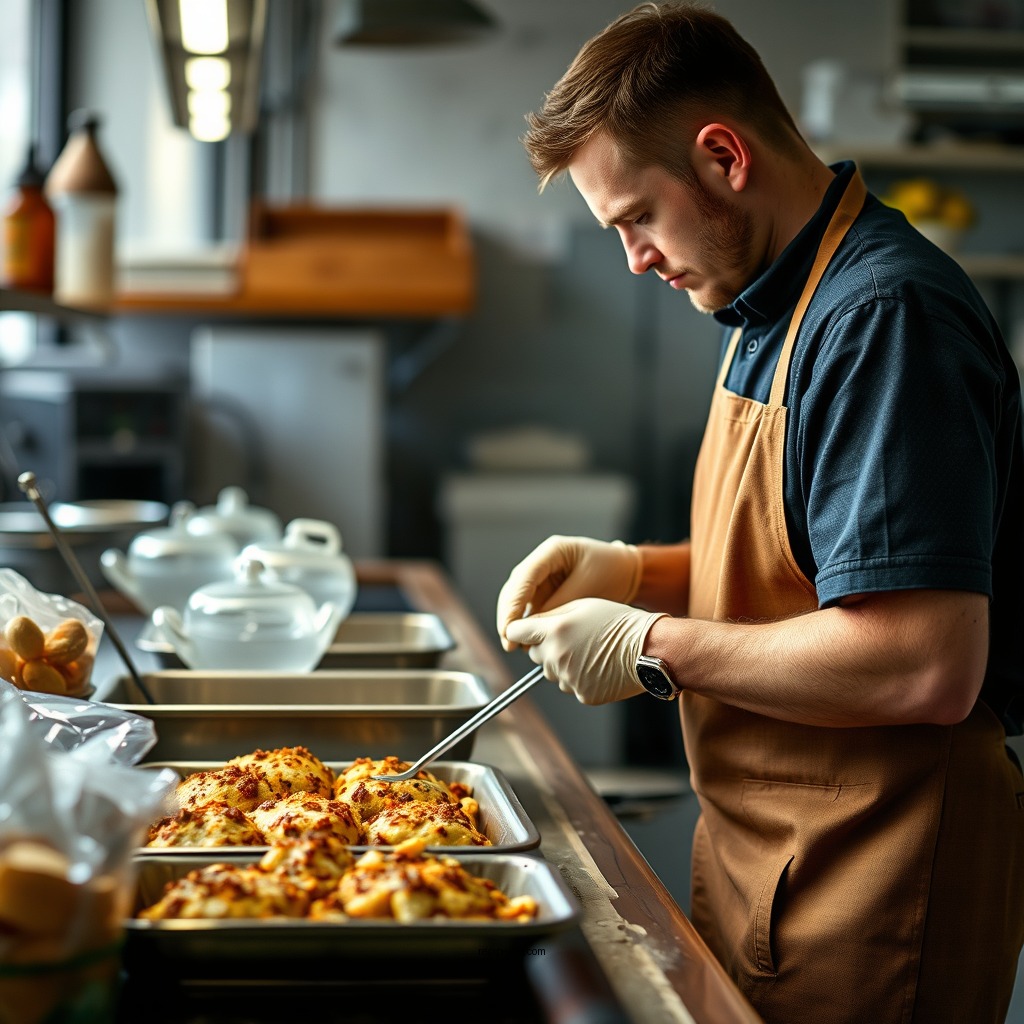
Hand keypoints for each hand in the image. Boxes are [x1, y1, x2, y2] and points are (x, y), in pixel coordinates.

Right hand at [496, 536, 640, 651]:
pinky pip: (531, 608)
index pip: (523, 577)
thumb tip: (535, 624)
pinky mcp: (546, 590)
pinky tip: (527, 641)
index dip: (513, 604)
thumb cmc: (612, 572)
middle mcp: (542, 562)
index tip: (509, 628)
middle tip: (508, 642)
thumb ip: (561, 603)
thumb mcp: (588, 587)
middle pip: (515, 589)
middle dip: (509, 616)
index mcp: (552, 551)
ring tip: (514, 645)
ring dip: (515, 622)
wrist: (628, 572)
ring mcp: (542, 576)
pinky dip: (528, 624)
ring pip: (519, 600)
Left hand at [504, 598, 666, 704]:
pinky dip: (580, 678)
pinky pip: (571, 686)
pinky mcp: (583, 694)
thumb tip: (527, 625)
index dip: (519, 630)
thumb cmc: (618, 622)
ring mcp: (569, 678)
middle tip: (571, 638)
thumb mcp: (582, 605)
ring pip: (552, 672)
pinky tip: (598, 667)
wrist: (649, 648)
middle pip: (534, 655)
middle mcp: (557, 656)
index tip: (524, 631)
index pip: (515, 632)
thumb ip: (550, 614)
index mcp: (554, 630)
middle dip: (545, 647)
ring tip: (589, 652)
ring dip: (563, 664)